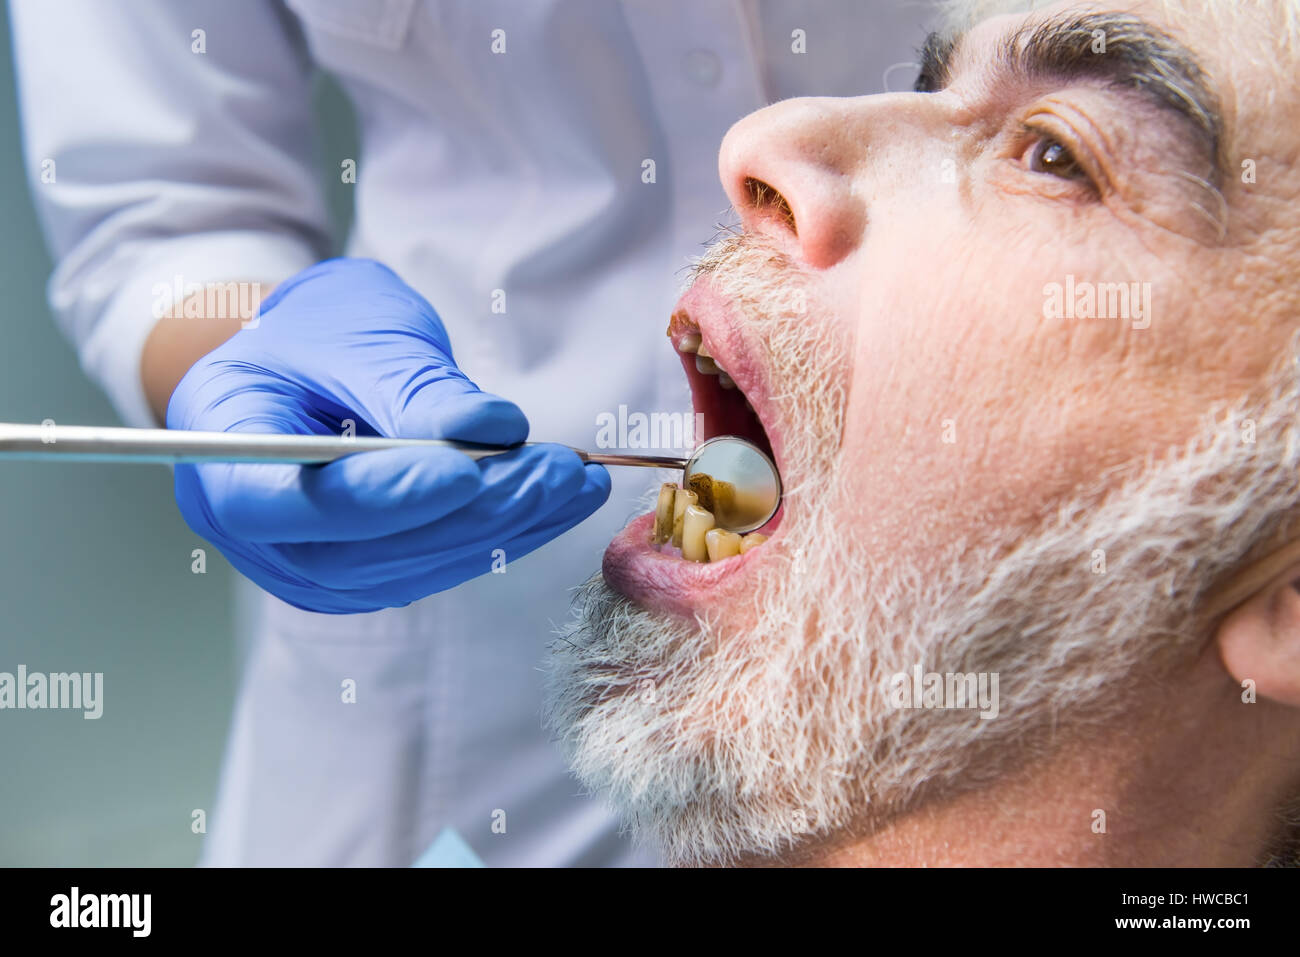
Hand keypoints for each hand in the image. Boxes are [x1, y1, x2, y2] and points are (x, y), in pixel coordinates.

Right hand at [167, 258, 608, 612]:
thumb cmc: (314, 334)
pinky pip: (438, 563)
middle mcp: (260, 535)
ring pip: (412, 566)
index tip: (462, 472)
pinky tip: (558, 500)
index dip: (377, 496)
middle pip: (362, 549)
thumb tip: (492, 427)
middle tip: (552, 470)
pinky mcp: (367, 575)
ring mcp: (312, 566)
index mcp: (220, 459)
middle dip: (469, 512)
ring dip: (502, 527)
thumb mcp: (354, 331)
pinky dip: (503, 533)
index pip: (287, 502)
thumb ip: (413, 387)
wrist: (304, 363)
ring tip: (572, 480)